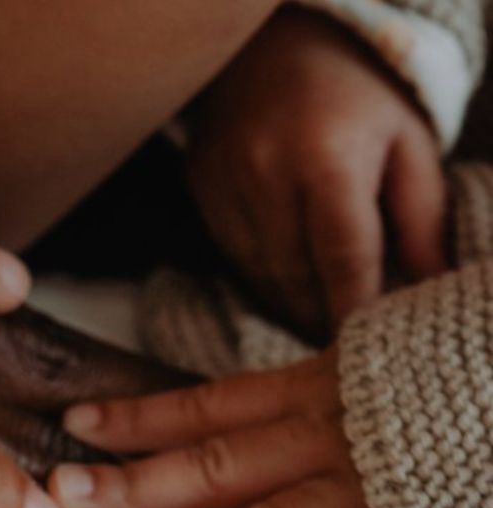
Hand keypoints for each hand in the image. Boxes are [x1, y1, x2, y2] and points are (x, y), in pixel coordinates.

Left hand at [51, 350, 399, 507]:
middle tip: (61, 493)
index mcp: (326, 389)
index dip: (141, 420)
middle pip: (214, 468)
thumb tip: (291, 410)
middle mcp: (331, 440)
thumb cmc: (477, 371)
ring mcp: (368, 494)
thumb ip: (344, 388)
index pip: (212, 407)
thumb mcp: (403, 358)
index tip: (78, 424)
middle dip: (133, 485)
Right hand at [187, 6, 446, 337]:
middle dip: (318, 314)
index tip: (358, 346)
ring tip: (313, 318)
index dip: (351, 309)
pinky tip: (284, 281)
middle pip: (295, 275)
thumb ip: (420, 215)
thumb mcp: (408, 141)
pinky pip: (232, 254)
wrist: (278, 40)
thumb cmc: (358, 90)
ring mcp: (225, 182)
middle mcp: (267, 173)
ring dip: (287, 302)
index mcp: (328, 159)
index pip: (342, 259)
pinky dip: (260, 275)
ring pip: (258, 273)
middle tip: (338, 341)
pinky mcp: (201, 187)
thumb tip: (428, 283)